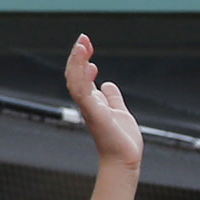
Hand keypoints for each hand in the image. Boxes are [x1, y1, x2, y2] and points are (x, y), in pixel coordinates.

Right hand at [66, 34, 142, 169]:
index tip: (87, 44)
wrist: (124, 160)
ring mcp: (89, 108)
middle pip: (74, 75)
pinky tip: (90, 65)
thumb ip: (113, 98)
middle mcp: (87, 103)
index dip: (81, 59)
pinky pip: (82, 93)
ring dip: (76, 62)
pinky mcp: (94, 114)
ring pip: (74, 81)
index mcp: (92, 102)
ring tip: (82, 45)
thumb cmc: (121, 141)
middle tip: (83, 38)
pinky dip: (82, 77)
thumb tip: (107, 84)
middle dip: (77, 56)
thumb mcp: (120, 112)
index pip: (80, 76)